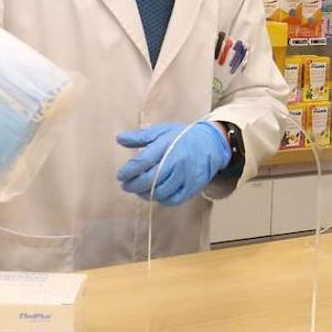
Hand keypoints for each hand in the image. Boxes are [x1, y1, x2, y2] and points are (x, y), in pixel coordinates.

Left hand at [115, 122, 230, 205]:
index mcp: (166, 145)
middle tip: (126, 186)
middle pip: (150, 180)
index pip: (143, 162)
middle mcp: (176, 161)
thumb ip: (140, 137)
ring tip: (139, 190)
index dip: (128, 172)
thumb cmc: (183, 137)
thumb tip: (119, 139)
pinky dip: (161, 199)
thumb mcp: (161, 131)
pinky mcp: (192, 187)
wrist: (212, 143)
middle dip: (134, 186)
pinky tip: (155, 194)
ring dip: (146, 194)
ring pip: (160, 192)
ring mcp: (185, 175)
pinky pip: (173, 199)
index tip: (121, 176)